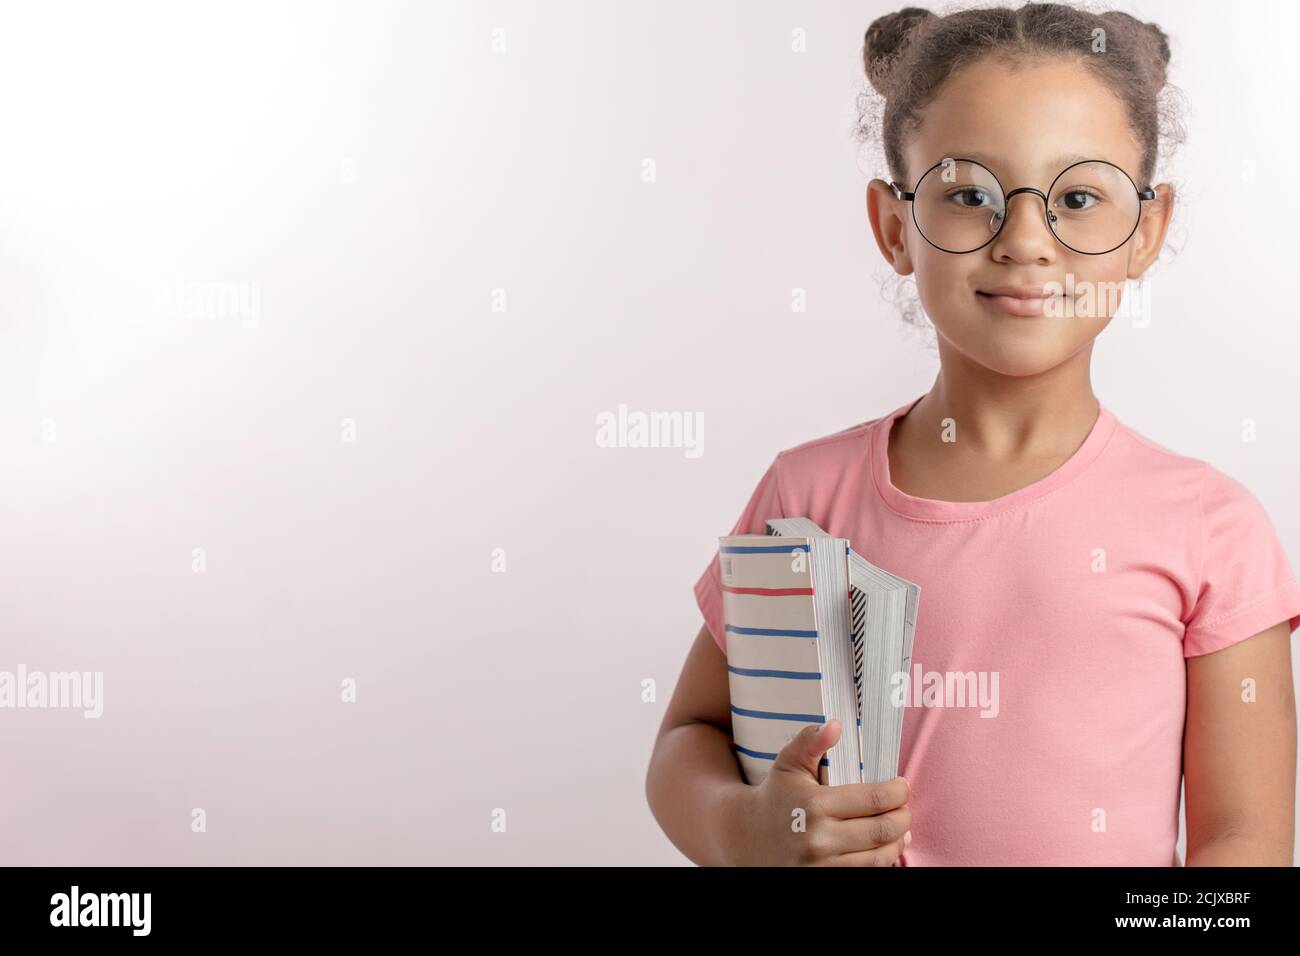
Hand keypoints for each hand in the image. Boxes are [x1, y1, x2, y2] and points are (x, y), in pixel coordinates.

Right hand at [727, 719, 910, 865]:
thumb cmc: (776, 795)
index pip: (875, 798)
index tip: (902, 785)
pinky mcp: (824, 880)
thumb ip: (810, 741)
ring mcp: (822, 866)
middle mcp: (819, 839)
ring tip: (900, 827)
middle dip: (904, 816)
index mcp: (814, 805)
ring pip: (880, 856)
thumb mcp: (788, 763)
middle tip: (905, 806)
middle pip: (883, 829)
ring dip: (898, 840)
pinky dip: (883, 859)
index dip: (898, 791)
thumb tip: (835, 726)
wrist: (748, 837)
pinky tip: (885, 846)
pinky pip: (867, 873)